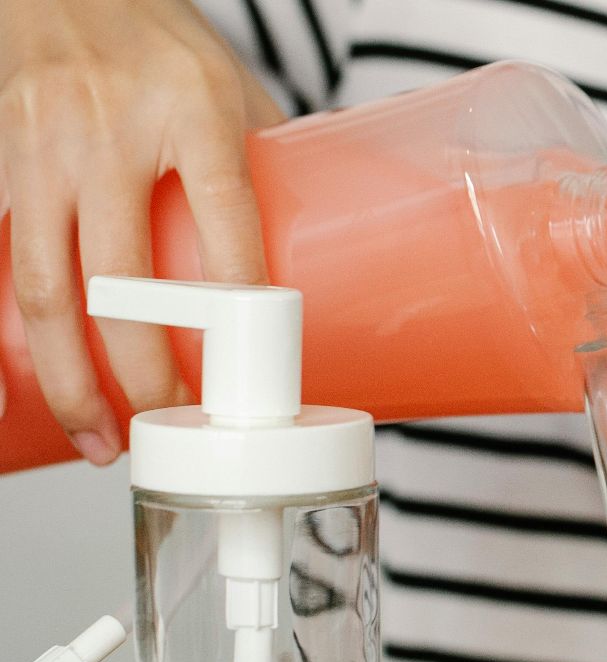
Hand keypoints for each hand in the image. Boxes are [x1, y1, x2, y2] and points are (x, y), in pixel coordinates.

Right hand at [0, 0, 282, 461]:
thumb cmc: (161, 39)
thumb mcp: (234, 88)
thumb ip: (269, 168)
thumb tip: (335, 263)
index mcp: (191, 107)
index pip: (223, 213)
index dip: (235, 298)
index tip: (257, 366)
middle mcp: (110, 128)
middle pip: (123, 275)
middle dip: (145, 370)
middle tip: (176, 425)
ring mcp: (47, 146)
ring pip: (50, 285)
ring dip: (74, 379)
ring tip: (103, 439)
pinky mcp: (4, 162)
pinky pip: (11, 265)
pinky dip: (26, 339)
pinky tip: (48, 389)